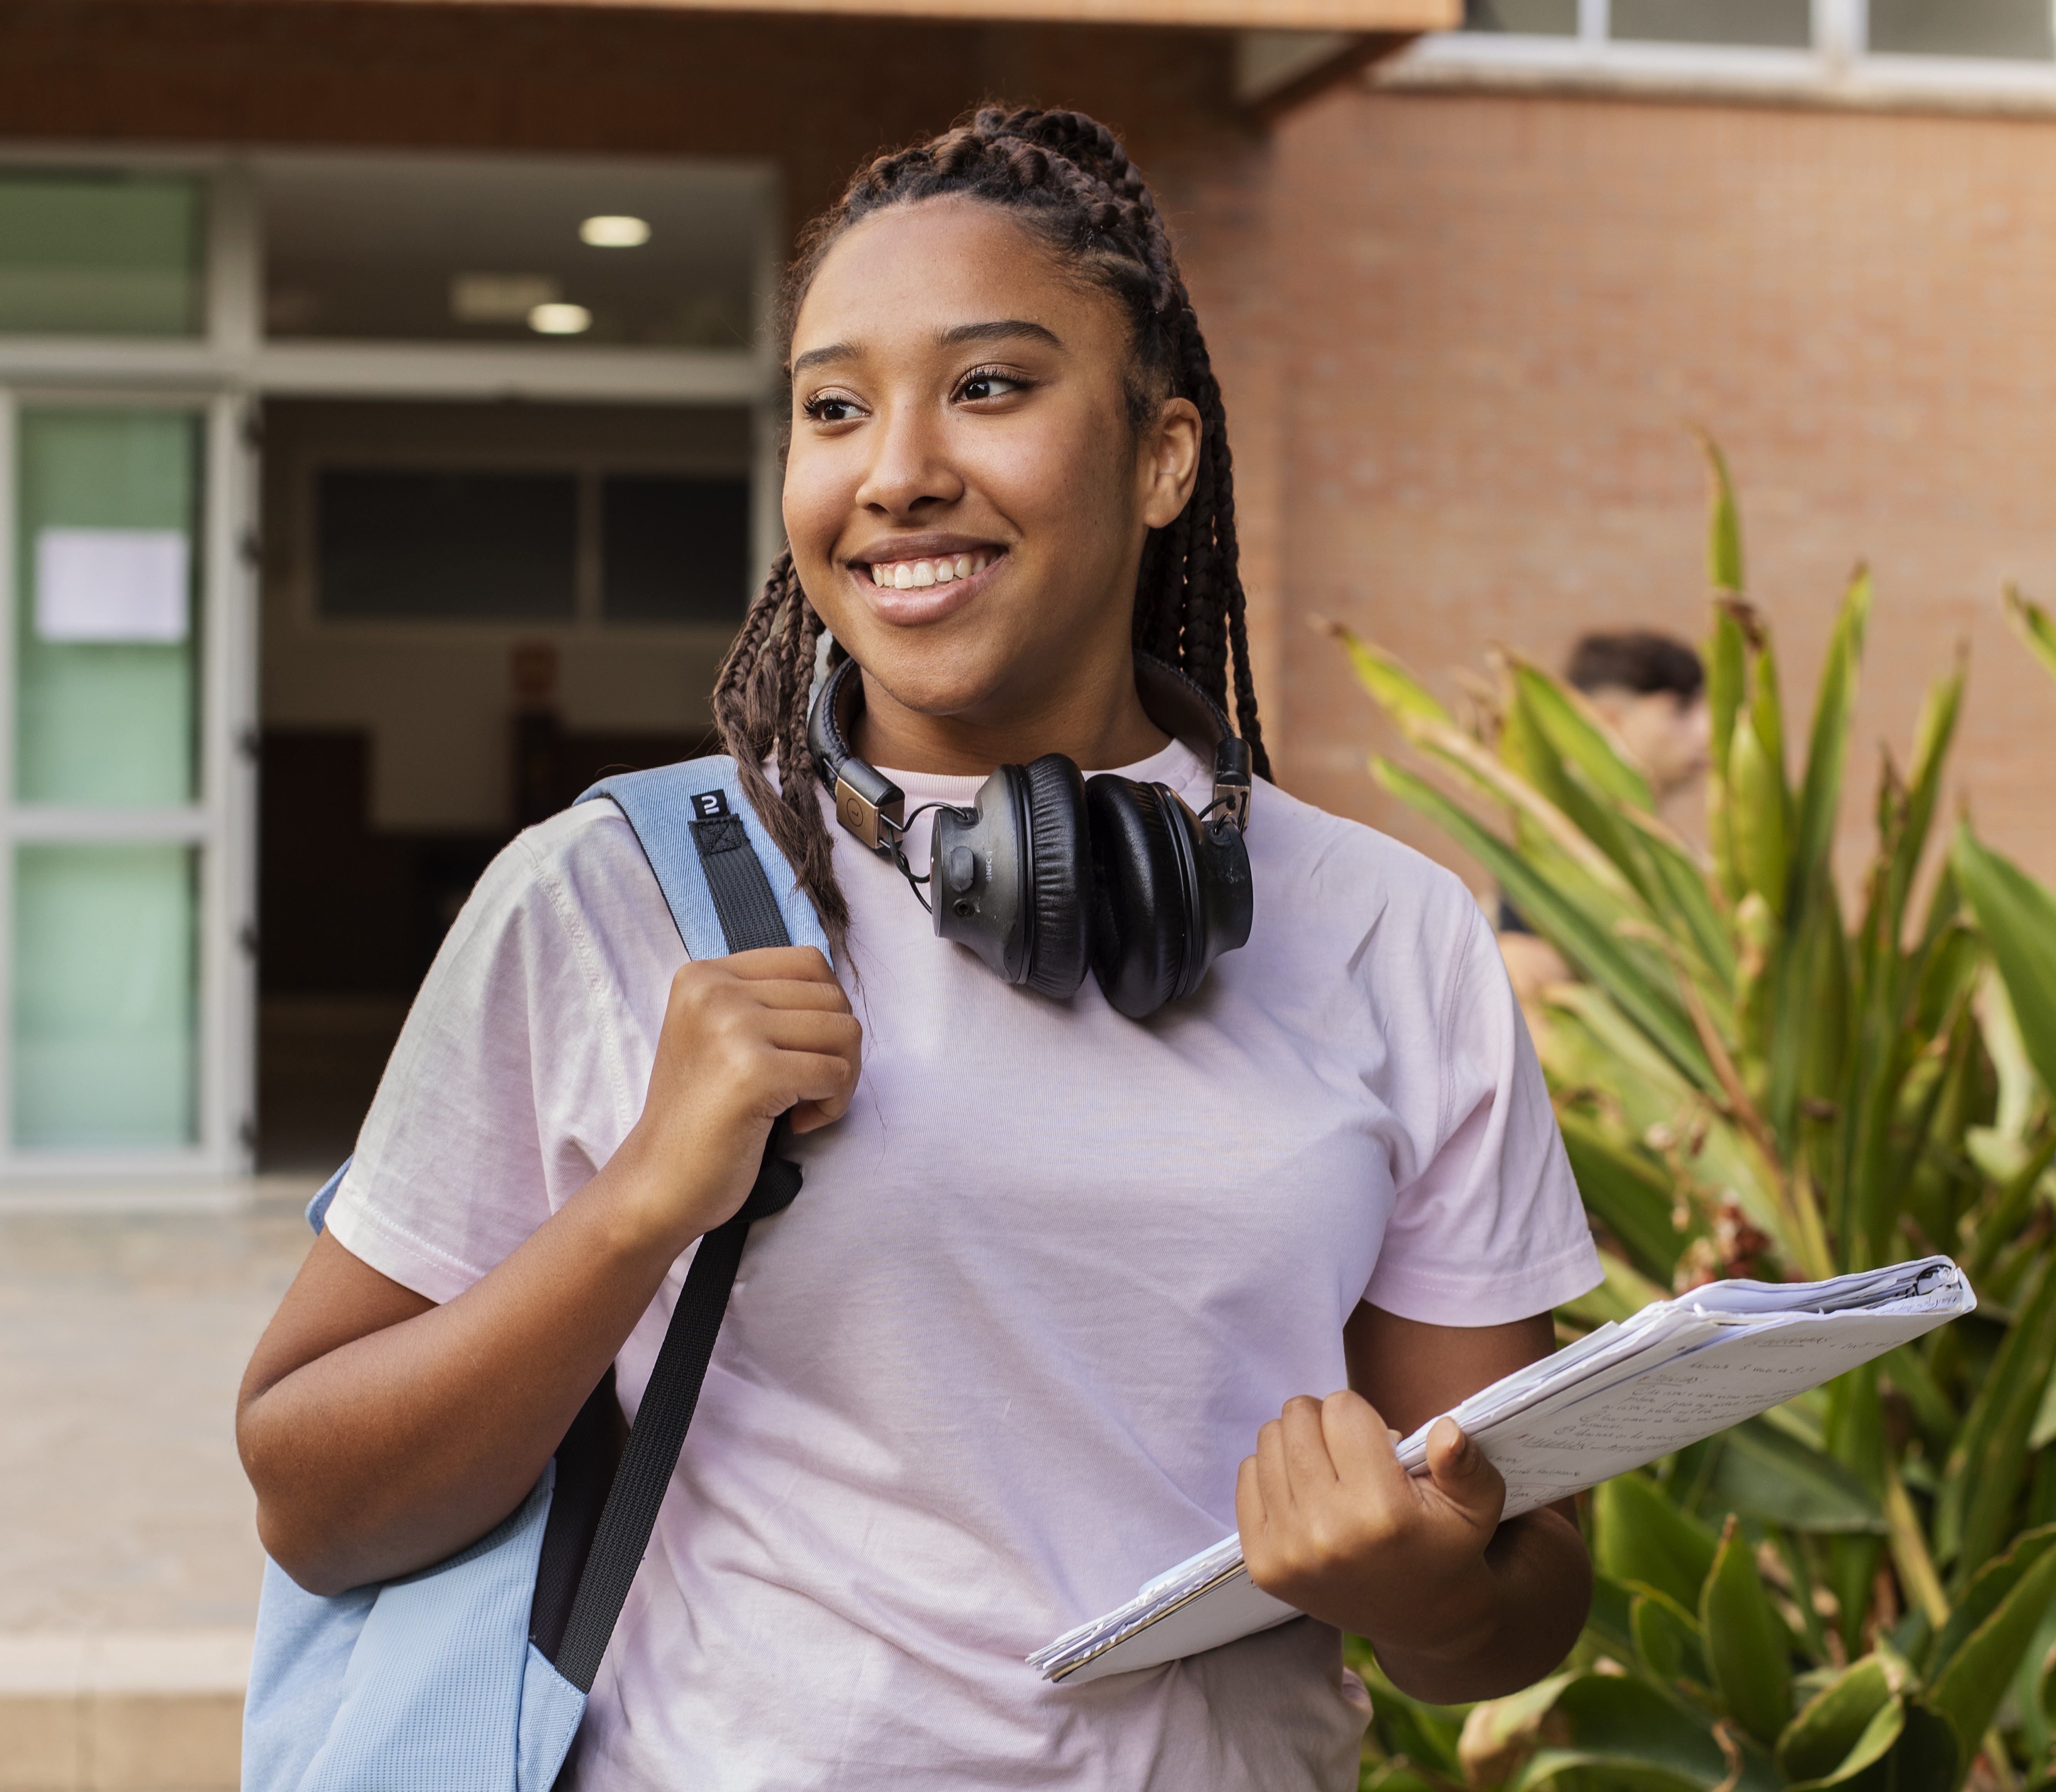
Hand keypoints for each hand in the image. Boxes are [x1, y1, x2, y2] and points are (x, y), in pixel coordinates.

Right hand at [610, 946, 860, 1247]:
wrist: (657, 1183)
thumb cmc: (701, 1117)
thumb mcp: (720, 1036)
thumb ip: (767, 1003)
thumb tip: (837, 991)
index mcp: (704, 976)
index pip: (809, 962)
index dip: (825, 1011)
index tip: (801, 1052)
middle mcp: (714, 991)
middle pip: (832, 997)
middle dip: (839, 1048)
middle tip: (809, 1089)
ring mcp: (731, 1029)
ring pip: (844, 1031)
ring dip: (841, 1078)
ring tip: (803, 1106)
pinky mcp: (753, 1073)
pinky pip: (836, 1074)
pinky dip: (832, 1106)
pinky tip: (799, 1124)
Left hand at [1236, 1392, 1507, 1669]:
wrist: (1420, 1619)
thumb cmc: (1446, 1547)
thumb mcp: (1477, 1506)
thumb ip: (1465, 1464)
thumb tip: (1445, 1431)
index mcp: (1381, 1511)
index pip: (1342, 1408)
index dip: (1362, 1417)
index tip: (1378, 1445)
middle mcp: (1328, 1532)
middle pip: (1298, 1417)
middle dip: (1325, 1422)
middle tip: (1350, 1453)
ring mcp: (1288, 1550)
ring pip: (1270, 1439)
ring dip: (1298, 1444)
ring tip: (1330, 1473)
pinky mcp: (1262, 1564)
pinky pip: (1247, 1475)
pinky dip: (1273, 1472)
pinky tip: (1306, 1495)